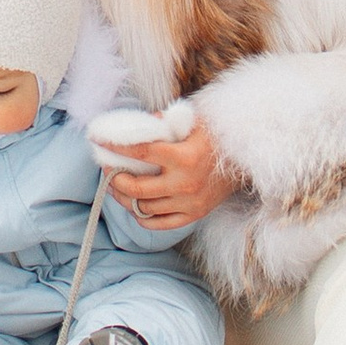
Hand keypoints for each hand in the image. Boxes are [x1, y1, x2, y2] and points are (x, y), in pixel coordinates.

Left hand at [99, 116, 238, 228]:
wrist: (245, 161)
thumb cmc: (217, 136)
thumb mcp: (194, 120)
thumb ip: (165, 121)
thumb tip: (138, 123)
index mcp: (184, 157)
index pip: (140, 152)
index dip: (116, 147)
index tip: (99, 141)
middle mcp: (185, 183)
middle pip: (136, 188)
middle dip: (115, 178)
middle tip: (108, 168)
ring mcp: (189, 203)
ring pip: (144, 208)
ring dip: (124, 197)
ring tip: (117, 185)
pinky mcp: (194, 215)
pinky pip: (160, 224)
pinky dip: (142, 217)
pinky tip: (135, 206)